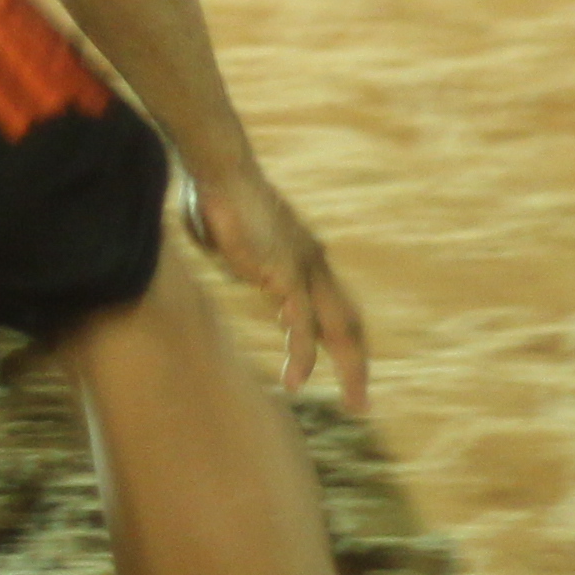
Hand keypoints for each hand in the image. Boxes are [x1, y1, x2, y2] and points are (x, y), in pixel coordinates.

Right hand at [179, 162, 372, 410]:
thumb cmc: (214, 196)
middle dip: (358, 366)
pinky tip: (295, 382)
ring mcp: (305, 270)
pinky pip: (300, 326)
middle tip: (361, 404)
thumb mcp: (231, 241)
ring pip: (340, 330)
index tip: (341, 368)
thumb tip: (241, 274)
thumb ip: (244, 262)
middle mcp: (314, 265)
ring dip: (351, 370)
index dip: (339, 341)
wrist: (218, 168)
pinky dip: (300, 356)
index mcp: (304, 258)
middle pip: (349, 325)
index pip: (335, 308)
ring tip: (354, 406)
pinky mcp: (286, 274)